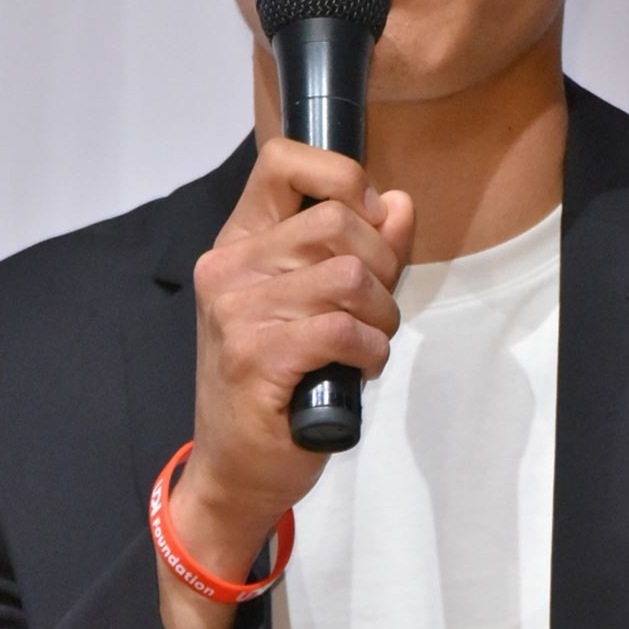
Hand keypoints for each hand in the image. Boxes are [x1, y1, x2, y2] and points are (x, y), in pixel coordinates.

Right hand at [157, 138, 413, 628]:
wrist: (236, 468)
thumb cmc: (279, 384)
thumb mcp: (318, 304)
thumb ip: (362, 250)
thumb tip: (400, 203)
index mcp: (239, 242)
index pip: (283, 160)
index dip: (343, 177)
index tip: (370, 221)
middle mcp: (229, 267)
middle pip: (336, 220)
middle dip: (383, 262)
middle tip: (377, 305)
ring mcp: (237, 311)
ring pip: (350, 275)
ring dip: (381, 313)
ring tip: (368, 341)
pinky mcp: (256, 355)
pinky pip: (344, 328)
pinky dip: (370, 350)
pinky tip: (359, 368)